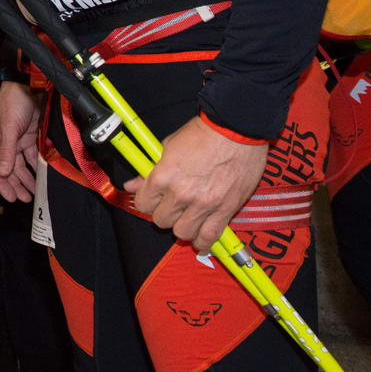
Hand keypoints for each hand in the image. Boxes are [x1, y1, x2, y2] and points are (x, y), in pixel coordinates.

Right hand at [0, 81, 41, 201]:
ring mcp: (16, 140)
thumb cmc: (13, 100)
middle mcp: (1, 142)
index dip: (1, 184)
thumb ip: (6, 151)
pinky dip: (34, 166)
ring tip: (33, 192)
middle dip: (15, 184)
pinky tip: (40, 176)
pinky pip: (31, 156)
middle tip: (24, 198)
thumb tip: (3, 172)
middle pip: (7, 169)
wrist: (30, 84)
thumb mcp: (8, 127)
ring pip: (20, 165)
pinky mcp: (28, 137)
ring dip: (26, 178)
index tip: (10, 197)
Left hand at [123, 116, 267, 250]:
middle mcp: (182, 194)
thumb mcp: (169, 146)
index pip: (143, 204)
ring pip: (183, 232)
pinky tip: (200, 239)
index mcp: (164, 176)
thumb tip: (133, 184)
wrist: (237, 130)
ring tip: (186, 218)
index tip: (152, 199)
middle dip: (163, 213)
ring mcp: (204, 204)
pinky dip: (203, 241)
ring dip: (182, 226)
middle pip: (161, 220)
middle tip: (171, 205)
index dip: (146, 201)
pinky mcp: (225, 210)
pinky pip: (209, 236)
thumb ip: (151, 169)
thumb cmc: (204, 133)